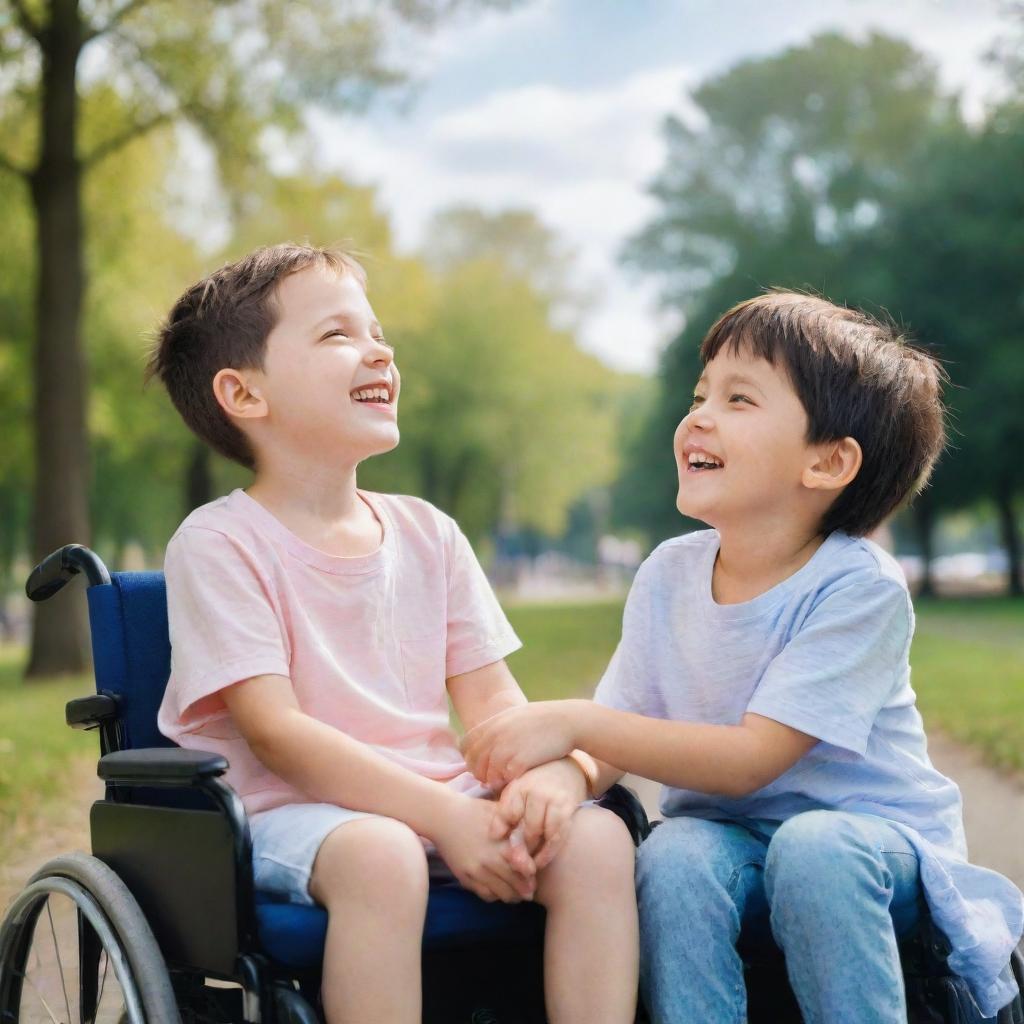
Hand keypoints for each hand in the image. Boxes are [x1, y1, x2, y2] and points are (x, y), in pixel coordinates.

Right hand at [431, 794, 536, 902]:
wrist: (444, 817)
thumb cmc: (475, 811)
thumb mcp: (498, 813)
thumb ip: (516, 824)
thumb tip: (535, 837)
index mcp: (501, 845)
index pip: (525, 869)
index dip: (532, 875)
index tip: (534, 875)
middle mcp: (490, 861)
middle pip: (515, 886)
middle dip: (526, 890)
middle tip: (530, 891)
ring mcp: (476, 872)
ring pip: (501, 894)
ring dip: (512, 896)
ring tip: (517, 895)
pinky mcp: (465, 878)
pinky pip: (484, 895)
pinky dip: (495, 896)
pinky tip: (499, 891)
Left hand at [461, 701, 578, 790]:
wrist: (568, 721)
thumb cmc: (543, 720)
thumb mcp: (515, 716)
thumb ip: (498, 728)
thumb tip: (485, 743)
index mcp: (492, 723)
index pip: (466, 745)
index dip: (470, 757)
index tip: (480, 764)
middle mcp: (495, 735)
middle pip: (474, 763)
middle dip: (480, 773)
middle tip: (491, 778)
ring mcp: (506, 748)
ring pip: (487, 774)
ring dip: (493, 781)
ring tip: (504, 781)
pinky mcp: (519, 761)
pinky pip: (504, 779)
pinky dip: (508, 783)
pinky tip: (516, 780)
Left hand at [490, 758, 588, 872]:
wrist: (565, 769)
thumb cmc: (534, 784)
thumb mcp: (515, 792)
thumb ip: (504, 813)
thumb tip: (495, 835)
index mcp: (519, 786)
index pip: (507, 814)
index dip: (502, 833)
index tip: (501, 846)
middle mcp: (536, 792)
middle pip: (525, 828)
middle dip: (520, 849)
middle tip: (514, 863)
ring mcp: (554, 800)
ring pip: (541, 834)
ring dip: (534, 853)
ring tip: (527, 864)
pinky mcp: (568, 809)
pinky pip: (558, 836)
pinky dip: (548, 852)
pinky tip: (541, 860)